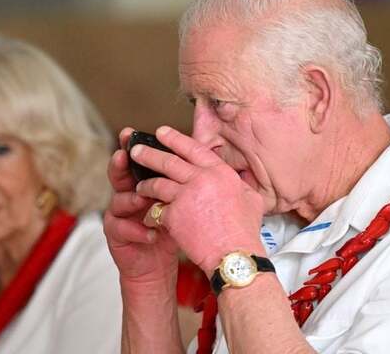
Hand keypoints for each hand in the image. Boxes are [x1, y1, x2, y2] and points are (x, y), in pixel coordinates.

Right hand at [103, 128, 179, 284]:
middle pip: (119, 175)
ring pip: (118, 201)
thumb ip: (181, 182)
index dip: (132, 147)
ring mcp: (119, 215)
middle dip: (120, 164)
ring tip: (142, 199)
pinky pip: (121, 229)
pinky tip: (151, 233)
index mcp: (142, 184)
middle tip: (123, 155)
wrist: (158, 265)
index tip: (131, 133)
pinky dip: (137, 231)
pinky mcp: (116, 236)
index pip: (136, 162)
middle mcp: (127, 195)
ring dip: (130, 199)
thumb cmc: (170, 231)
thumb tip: (199, 155)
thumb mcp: (179, 203)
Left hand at [130, 126, 265, 275]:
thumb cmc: (244, 232)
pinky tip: (148, 217)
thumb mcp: (252, 200)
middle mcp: (201, 179)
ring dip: (146, 184)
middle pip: (169, 161)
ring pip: (157, 183)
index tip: (162, 133)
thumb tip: (241, 177)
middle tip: (137, 149)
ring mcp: (186, 195)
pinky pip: (156, 209)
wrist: (233, 255)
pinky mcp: (174, 214)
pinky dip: (151, 213)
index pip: (194, 149)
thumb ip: (243, 184)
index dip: (176, 139)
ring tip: (139, 186)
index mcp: (220, 172)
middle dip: (149, 154)